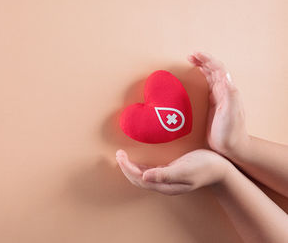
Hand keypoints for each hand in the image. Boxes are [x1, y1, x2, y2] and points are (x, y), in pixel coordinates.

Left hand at [116, 149, 231, 194]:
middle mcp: (164, 184)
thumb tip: (145, 176)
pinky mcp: (170, 172)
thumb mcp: (185, 170)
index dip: (128, 169)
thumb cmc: (204, 167)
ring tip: (122, 156)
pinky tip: (135, 161)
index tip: (120, 156)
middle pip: (139, 179)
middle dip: (126, 168)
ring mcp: (167, 179)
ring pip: (143, 176)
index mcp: (166, 185)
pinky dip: (140, 166)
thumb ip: (164, 174)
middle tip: (118, 154)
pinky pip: (150, 171)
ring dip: (131, 167)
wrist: (220, 167)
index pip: (140, 179)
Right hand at [187, 52, 249, 157]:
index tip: (194, 54)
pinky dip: (201, 79)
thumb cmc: (230, 132)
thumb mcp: (230, 112)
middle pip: (213, 70)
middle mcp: (224, 92)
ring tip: (192, 62)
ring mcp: (218, 99)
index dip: (207, 59)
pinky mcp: (213, 106)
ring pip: (210, 77)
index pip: (217, 69)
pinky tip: (195, 80)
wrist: (232, 147)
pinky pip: (207, 87)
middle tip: (190, 56)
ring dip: (202, 67)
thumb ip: (229, 94)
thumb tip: (224, 76)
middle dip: (203, 61)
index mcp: (227, 91)